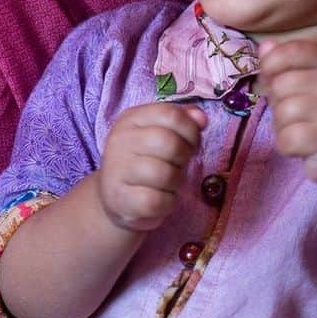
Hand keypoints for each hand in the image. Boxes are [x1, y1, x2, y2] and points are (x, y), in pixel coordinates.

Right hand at [98, 102, 205, 230]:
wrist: (115, 198)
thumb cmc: (145, 162)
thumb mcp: (161, 134)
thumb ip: (183, 122)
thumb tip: (201, 118)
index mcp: (131, 119)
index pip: (170, 114)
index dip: (190, 130)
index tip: (191, 143)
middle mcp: (120, 141)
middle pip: (169, 143)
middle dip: (184, 156)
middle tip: (179, 164)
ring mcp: (117, 170)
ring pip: (164, 174)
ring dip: (176, 182)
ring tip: (169, 183)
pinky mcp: (119, 199)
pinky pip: (156, 201)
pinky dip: (167, 203)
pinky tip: (161, 199)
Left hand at [259, 39, 316, 184]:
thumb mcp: (310, 82)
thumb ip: (286, 63)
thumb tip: (264, 46)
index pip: (292, 50)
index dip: (271, 63)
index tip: (271, 77)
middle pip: (280, 85)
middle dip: (278, 103)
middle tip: (298, 114)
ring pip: (282, 113)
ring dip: (284, 127)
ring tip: (304, 130)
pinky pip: (286, 139)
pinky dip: (289, 147)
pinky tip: (305, 147)